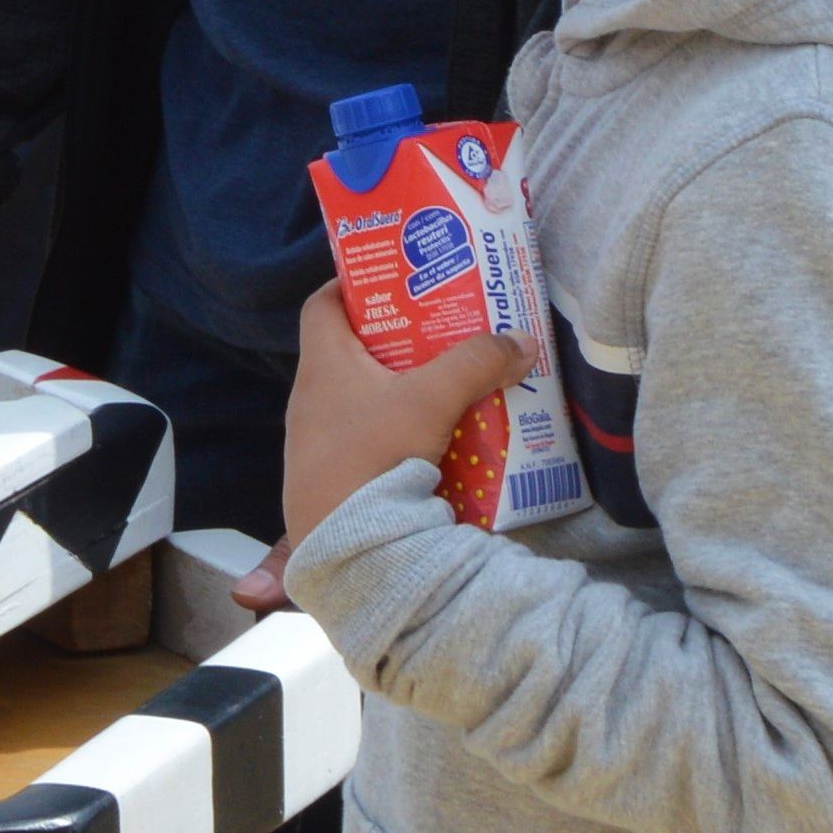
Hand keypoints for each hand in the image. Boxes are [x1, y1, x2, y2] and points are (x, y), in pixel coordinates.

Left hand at [278, 282, 529, 569]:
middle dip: (395, 344)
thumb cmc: (375, 456)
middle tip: (438, 336)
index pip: (321, 305)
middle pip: (349, 354)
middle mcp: (309, 400)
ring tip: (444, 391)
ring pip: (359, 403)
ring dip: (397, 395)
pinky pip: (362, 445)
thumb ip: (477, 363)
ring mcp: (315, 446)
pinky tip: (431, 447)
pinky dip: (394, 437)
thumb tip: (522, 340)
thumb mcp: (432, 401)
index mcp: (321, 366)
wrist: (349, 550)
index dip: (352, 286)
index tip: (391, 282)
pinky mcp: (329, 483)